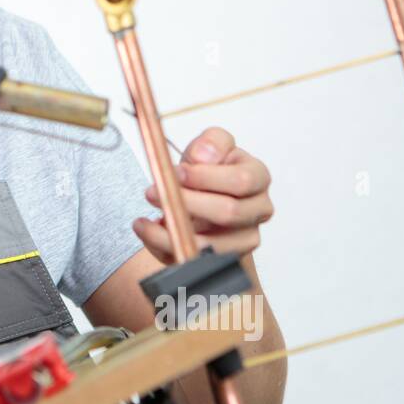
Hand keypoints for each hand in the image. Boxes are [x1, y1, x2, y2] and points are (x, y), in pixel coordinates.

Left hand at [132, 126, 273, 263]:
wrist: (205, 196)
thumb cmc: (210, 170)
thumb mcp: (210, 146)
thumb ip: (212, 142)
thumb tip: (203, 156)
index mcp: (259, 178)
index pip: (241, 180)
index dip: (205, 177)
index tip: (176, 172)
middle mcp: (258, 211)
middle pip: (227, 213)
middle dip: (185, 202)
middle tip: (153, 192)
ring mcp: (244, 239)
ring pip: (210, 244)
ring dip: (172, 231)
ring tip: (145, 219)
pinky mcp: (222, 260)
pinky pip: (193, 260)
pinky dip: (165, 247)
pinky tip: (149, 232)